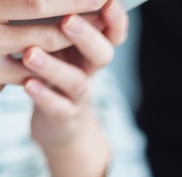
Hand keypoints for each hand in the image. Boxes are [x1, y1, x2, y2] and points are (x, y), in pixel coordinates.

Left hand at [21, 0, 127, 176]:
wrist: (62, 123)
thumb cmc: (59, 73)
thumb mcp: (66, 46)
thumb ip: (63, 25)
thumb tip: (62, 4)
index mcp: (91, 49)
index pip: (113, 33)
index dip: (116, 21)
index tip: (110, 3)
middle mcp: (90, 71)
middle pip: (102, 55)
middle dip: (88, 37)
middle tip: (69, 21)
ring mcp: (78, 95)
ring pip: (76, 82)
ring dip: (55, 67)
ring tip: (30, 54)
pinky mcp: (64, 116)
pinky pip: (58, 107)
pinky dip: (44, 96)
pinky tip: (28, 84)